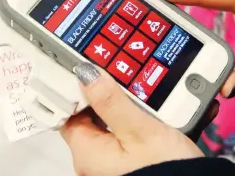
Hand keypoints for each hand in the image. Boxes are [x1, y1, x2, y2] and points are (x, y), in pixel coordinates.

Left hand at [60, 63, 218, 175]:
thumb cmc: (166, 168)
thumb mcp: (140, 131)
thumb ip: (111, 102)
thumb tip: (86, 74)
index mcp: (88, 153)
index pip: (68, 113)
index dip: (76, 89)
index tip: (91, 68)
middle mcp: (95, 160)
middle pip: (91, 117)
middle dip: (106, 94)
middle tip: (122, 72)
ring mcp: (113, 162)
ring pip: (111, 123)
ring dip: (125, 105)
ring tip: (141, 86)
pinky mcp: (131, 161)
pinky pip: (126, 133)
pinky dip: (136, 119)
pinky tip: (152, 108)